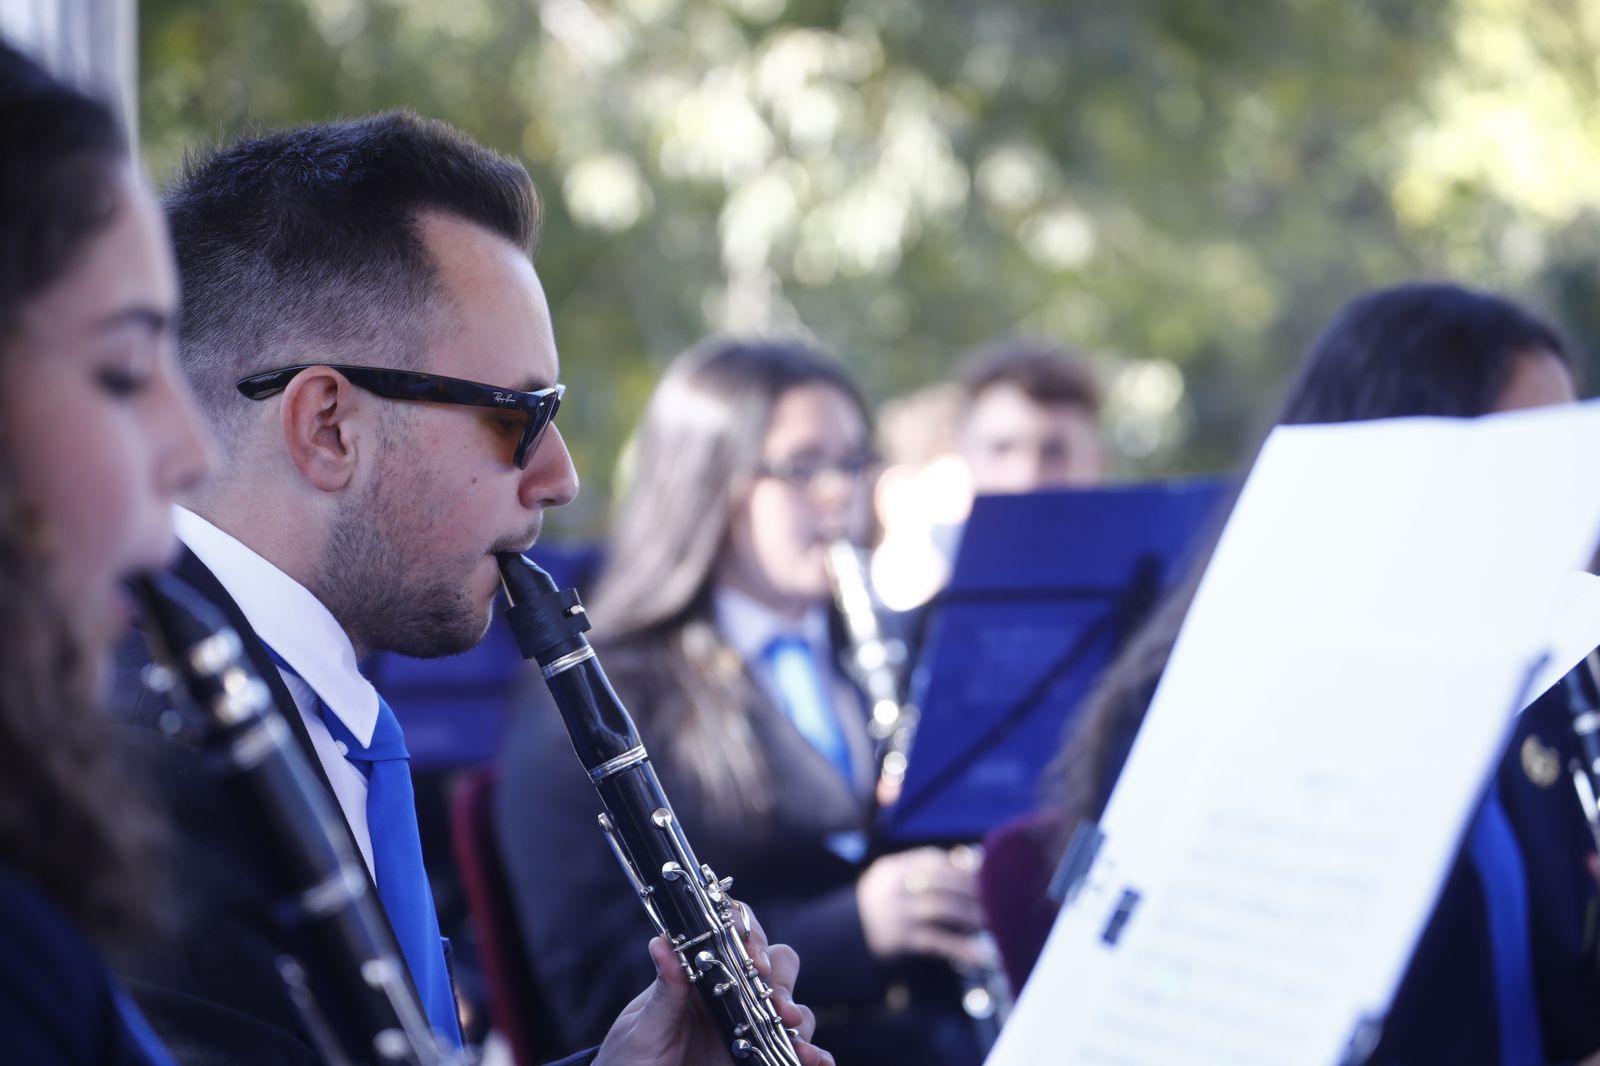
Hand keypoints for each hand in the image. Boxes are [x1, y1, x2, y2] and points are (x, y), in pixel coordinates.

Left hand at [593, 903, 834, 1065]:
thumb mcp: (642, 1027)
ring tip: (798, 1043)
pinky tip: (818, 1061)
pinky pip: (794, 1052)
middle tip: (779, 1007)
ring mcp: (747, 1028)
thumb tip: (661, 942)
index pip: (734, 937)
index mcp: (700, 975)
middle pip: (775, 966)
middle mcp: (729, 996)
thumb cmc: (629, 1058)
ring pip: (792, 1008)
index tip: (754, 962)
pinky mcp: (757, 1060)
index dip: (751, 936)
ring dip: (801, 1019)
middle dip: (782, 980)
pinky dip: (813, 1054)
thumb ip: (664, 991)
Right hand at [856, 845, 987, 967]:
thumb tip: (968, 858)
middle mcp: (894, 887)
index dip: (961, 866)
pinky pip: (935, 942)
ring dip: (971, 915)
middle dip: (972, 889)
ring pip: (940, 909)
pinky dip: (960, 948)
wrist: (844, 935)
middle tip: (999, 896)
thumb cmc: (881, 902)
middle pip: (941, 883)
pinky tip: (980, 955)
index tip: (987, 872)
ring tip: (995, 921)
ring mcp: (896, 913)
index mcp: (894, 867)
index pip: (933, 860)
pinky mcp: (898, 940)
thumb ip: (925, 867)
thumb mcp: (894, 878)